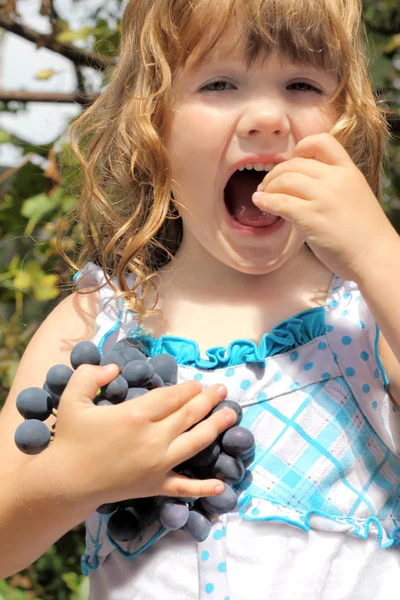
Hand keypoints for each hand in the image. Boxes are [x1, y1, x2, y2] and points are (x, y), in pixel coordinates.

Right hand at [49, 364, 236, 508]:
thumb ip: (91, 375)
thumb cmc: (71, 439)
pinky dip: (204, 487)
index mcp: (135, 415)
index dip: (188, 388)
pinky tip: (221, 484)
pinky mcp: (155, 485)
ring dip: (216, 427)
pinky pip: (184, 487)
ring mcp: (158, 464)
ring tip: (231, 415)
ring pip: (196, 442)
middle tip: (223, 390)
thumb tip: (113, 367)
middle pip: (188, 415)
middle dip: (208, 400)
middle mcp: (153, 438)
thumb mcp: (73, 399)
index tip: (197, 383)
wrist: (66, 482)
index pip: (172, 397)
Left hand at [252, 133, 398, 281]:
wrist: (376, 257)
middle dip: (275, 173)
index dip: (302, 147)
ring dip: (268, 187)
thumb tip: (301, 189)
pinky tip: (259, 203)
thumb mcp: (354, 198)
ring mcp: (324, 198)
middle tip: (267, 185)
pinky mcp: (312, 217)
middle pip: (295, 164)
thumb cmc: (365, 234)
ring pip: (285, 180)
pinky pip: (280, 202)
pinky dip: (265, 201)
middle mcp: (336, 179)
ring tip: (263, 195)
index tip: (292, 161)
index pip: (322, 141)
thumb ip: (332, 188)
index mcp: (349, 171)